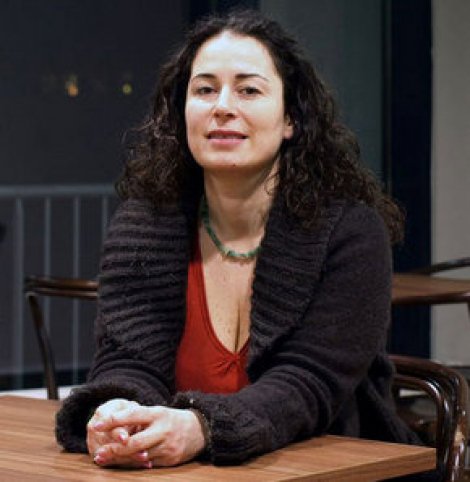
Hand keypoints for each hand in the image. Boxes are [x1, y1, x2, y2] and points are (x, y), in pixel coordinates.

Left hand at [89, 404, 205, 467]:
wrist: (198, 430)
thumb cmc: (171, 420)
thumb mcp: (157, 412)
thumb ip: (139, 418)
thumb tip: (112, 424)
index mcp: (158, 413)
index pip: (133, 415)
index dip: (113, 420)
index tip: (96, 424)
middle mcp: (163, 429)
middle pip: (134, 442)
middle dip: (114, 449)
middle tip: (98, 452)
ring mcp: (167, 446)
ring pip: (139, 456)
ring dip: (120, 459)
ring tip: (104, 459)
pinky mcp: (170, 459)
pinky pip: (148, 464)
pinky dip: (134, 464)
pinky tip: (122, 464)